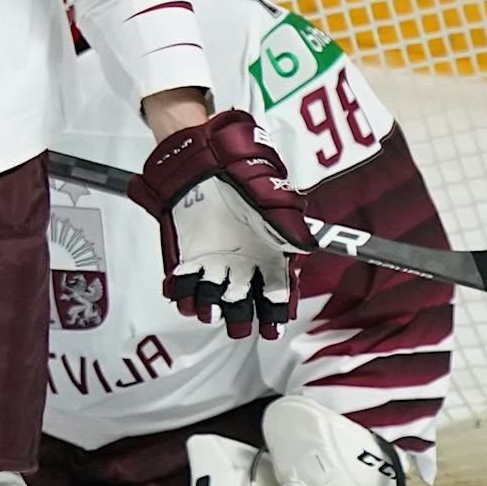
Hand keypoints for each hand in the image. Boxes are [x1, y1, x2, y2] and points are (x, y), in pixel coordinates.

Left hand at [128, 110, 315, 336]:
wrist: (206, 156)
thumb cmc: (244, 175)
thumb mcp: (272, 196)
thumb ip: (288, 223)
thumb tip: (306, 246)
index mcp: (269, 255)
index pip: (276, 293)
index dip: (275, 314)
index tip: (272, 329)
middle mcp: (243, 264)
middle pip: (245, 304)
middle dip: (241, 319)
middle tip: (238, 327)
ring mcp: (214, 263)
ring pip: (213, 298)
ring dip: (210, 308)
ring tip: (208, 309)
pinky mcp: (186, 258)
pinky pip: (183, 284)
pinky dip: (180, 292)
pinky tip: (181, 294)